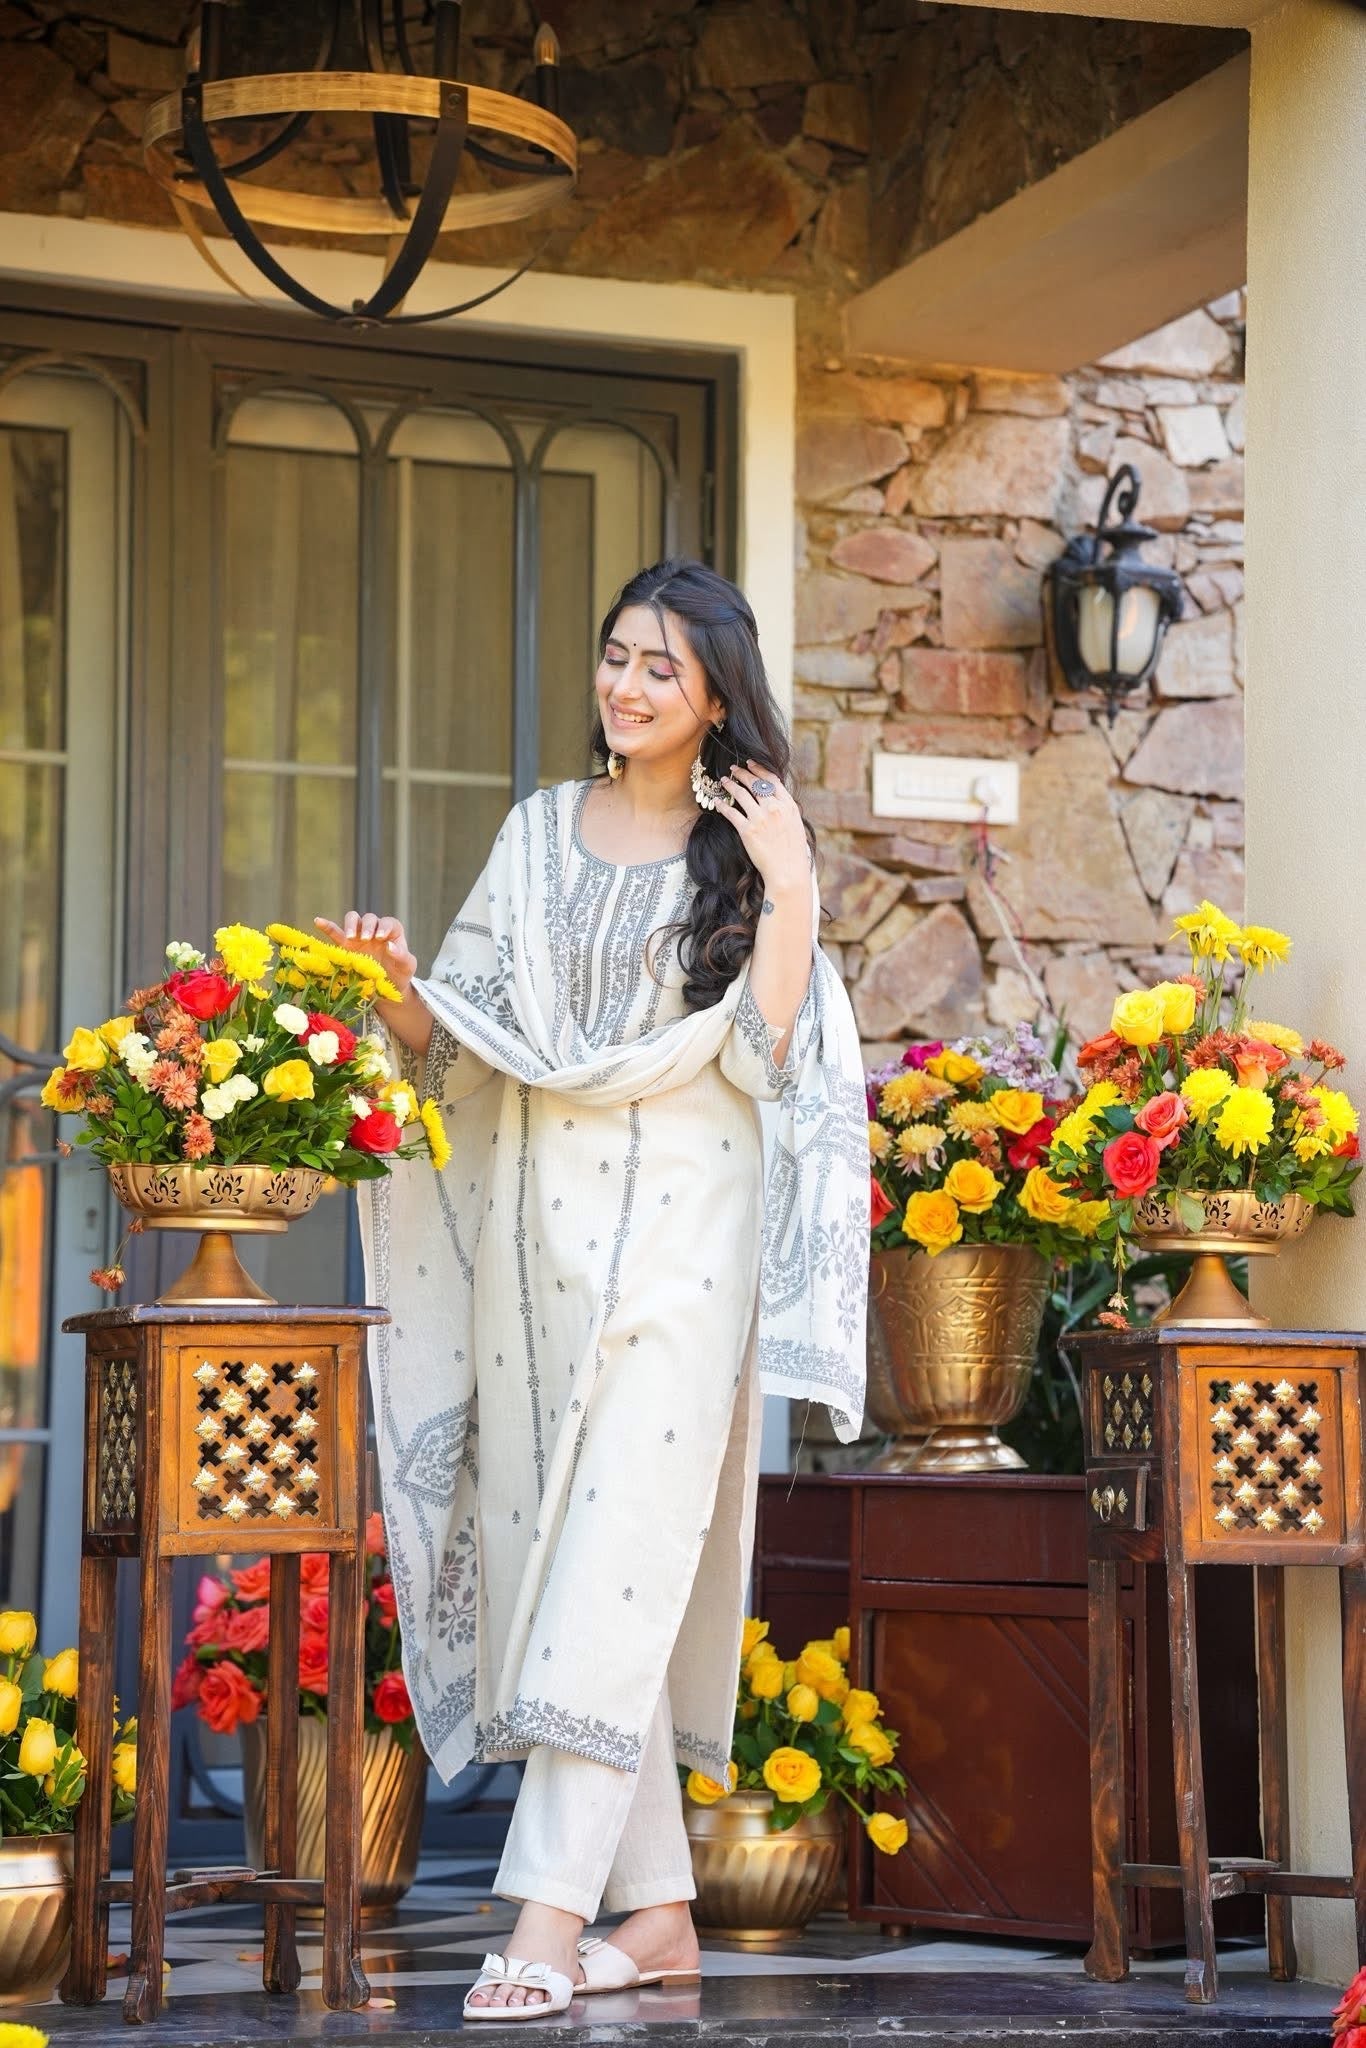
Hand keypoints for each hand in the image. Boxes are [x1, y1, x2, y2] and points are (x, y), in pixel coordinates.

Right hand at [314, 913, 417, 996]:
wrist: (387, 989)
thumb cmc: (400, 974)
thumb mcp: (407, 967)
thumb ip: (402, 956)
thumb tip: (389, 946)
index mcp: (392, 932)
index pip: (389, 922)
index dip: (385, 927)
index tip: (381, 937)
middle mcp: (375, 930)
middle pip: (369, 918)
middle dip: (367, 926)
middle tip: (366, 939)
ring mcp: (359, 937)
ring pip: (353, 919)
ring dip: (351, 925)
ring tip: (351, 937)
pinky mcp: (346, 946)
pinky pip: (335, 933)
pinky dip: (327, 926)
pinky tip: (318, 921)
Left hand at [717, 763, 810, 894]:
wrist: (788, 871)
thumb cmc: (793, 852)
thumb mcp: (796, 825)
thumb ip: (786, 810)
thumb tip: (777, 799)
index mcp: (788, 805)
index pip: (772, 779)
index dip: (759, 769)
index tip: (751, 764)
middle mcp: (774, 808)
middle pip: (755, 783)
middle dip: (742, 773)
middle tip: (734, 768)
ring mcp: (760, 818)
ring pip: (741, 794)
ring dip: (731, 784)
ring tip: (724, 780)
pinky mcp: (748, 831)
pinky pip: (731, 813)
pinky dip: (722, 806)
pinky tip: (717, 802)